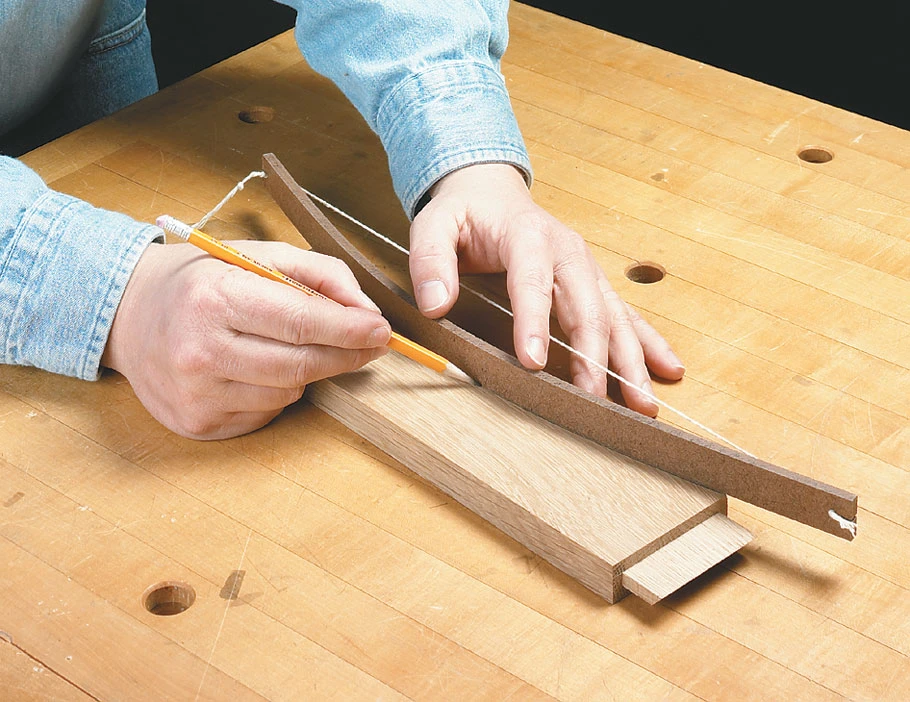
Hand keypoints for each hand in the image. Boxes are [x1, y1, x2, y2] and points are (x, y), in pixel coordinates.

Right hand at [102, 241, 389, 438]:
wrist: (128, 315)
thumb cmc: (201, 280)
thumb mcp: (256, 255)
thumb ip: (318, 274)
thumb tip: (365, 311)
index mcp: (214, 297)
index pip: (301, 322)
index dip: (350, 330)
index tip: (382, 331)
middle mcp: (200, 350)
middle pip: (301, 365)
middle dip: (345, 355)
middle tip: (370, 345)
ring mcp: (196, 393)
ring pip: (287, 394)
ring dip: (307, 373)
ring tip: (290, 347)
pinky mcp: (197, 423)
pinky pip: (264, 413)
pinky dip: (277, 393)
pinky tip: (257, 369)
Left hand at [408, 163, 683, 415]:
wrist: (491, 191)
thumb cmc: (463, 212)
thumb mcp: (434, 224)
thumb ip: (431, 261)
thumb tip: (435, 304)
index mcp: (528, 235)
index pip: (533, 281)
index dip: (535, 323)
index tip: (534, 363)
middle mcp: (567, 252)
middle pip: (587, 305)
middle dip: (594, 354)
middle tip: (593, 398)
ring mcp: (585, 268)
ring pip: (614, 316)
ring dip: (630, 360)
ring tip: (643, 402)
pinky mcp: (592, 283)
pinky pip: (625, 314)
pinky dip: (647, 343)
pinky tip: (668, 369)